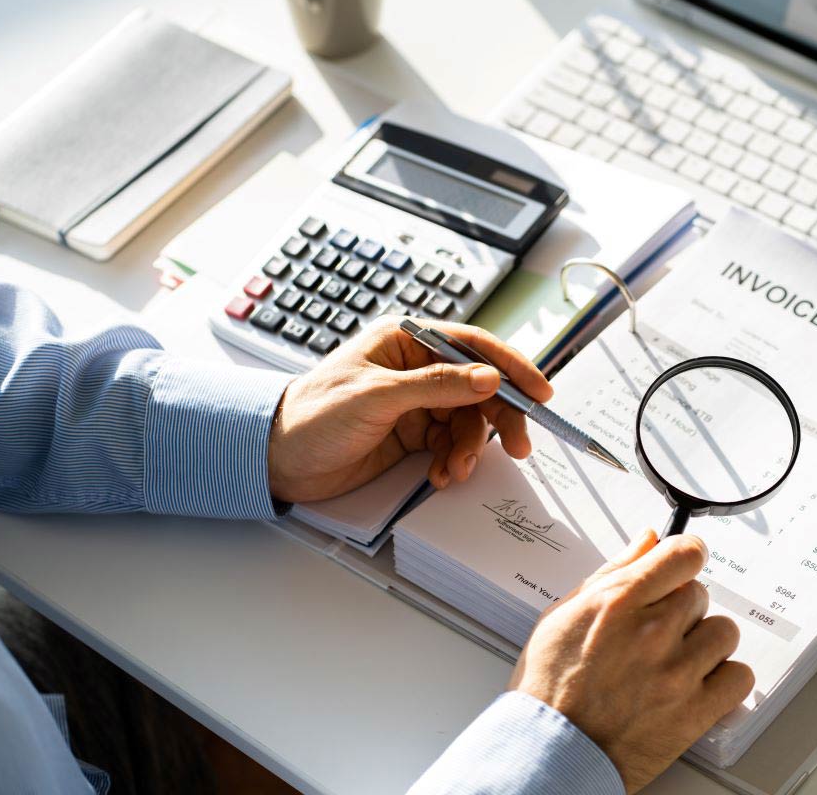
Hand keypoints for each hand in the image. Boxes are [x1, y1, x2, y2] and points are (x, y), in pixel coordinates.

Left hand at [266, 317, 552, 502]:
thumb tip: (488, 377)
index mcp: (406, 340)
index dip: (510, 366)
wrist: (276, 459)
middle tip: (518, 446)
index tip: (540, 391)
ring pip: (467, 421)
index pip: (472, 345)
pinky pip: (450, 444)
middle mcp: (415, 367)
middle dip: (499, 417)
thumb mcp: (377, 396)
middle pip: (479, 386)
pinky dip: (453, 461)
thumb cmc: (312, 414)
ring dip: (469, 448)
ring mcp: (416, 402)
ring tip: (456, 471)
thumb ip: (437, 386)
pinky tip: (442, 475)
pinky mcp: (412, 434)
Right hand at [508, 531, 754, 793]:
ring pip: (724, 632)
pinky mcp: (695, 712)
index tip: (684, 564)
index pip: (683, 554)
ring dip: (704, 641)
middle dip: (681, 607)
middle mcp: (652, 632)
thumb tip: (646, 540)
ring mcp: (677, 673)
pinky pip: (739, 676)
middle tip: (657, 630)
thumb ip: (613, 571)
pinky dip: (724, 678)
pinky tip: (697, 682)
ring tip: (676, 658)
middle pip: (699, 593)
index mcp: (619, 601)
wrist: (551, 749)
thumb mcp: (565, 614)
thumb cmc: (549, 685)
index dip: (687, 554)